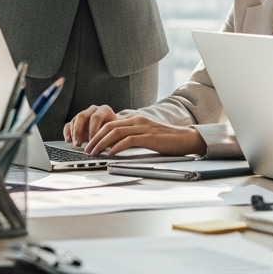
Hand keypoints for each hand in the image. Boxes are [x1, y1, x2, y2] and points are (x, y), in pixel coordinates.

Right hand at [64, 104, 118, 146]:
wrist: (111, 128)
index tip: (92, 141)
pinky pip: (68, 124)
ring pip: (75, 120)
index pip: (96, 118)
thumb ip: (110, 137)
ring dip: (74, 133)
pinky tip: (68, 140)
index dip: (93, 130)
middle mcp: (93, 110)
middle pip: (82, 116)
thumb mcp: (115, 132)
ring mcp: (84, 114)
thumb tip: (106, 147)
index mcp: (104, 110)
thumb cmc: (114, 130)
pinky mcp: (76, 121)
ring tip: (76, 144)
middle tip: (80, 143)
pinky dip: (67, 132)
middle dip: (79, 131)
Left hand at [69, 106, 203, 155]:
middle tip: (87, 150)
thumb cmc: (166, 140)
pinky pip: (128, 140)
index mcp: (135, 119)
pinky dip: (116, 147)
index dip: (97, 134)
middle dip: (95, 139)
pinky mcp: (148, 137)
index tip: (89, 144)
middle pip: (109, 126)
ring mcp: (143, 127)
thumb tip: (114, 147)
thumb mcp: (145, 135)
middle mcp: (137, 120)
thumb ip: (131, 137)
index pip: (110, 124)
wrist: (185, 138)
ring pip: (115, 132)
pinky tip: (110, 154)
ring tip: (94, 153)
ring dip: (102, 143)